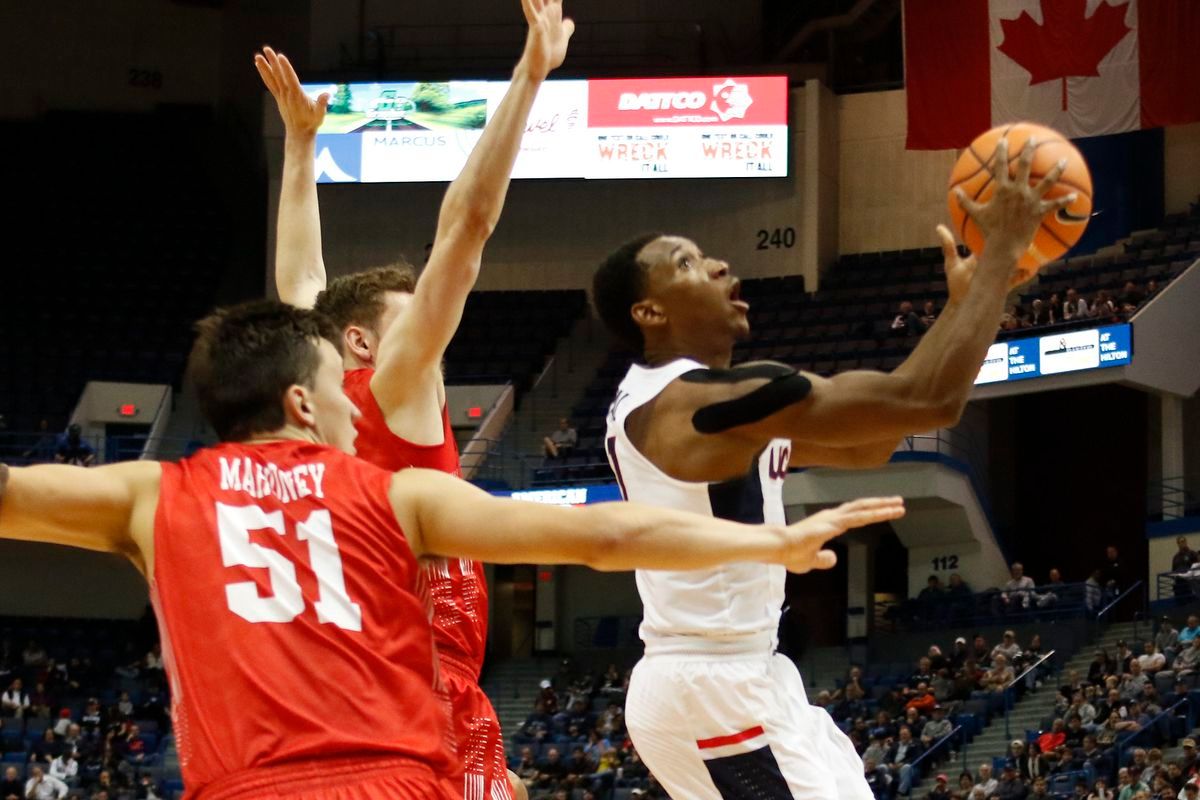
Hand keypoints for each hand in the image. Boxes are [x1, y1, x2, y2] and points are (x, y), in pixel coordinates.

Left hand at [254, 46, 327, 137]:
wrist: (299, 133)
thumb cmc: (311, 122)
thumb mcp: (320, 114)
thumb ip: (322, 104)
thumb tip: (327, 94)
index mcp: (297, 96)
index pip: (290, 78)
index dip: (285, 67)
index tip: (280, 56)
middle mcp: (287, 94)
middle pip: (278, 75)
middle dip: (272, 62)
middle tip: (266, 49)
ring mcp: (281, 96)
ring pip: (272, 79)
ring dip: (264, 67)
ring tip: (257, 56)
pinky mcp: (278, 97)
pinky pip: (270, 84)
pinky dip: (265, 74)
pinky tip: (260, 66)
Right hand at [517, 0, 574, 81]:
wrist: (538, 70)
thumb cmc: (548, 55)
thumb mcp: (562, 39)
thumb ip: (566, 29)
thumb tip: (569, 22)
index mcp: (553, 16)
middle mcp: (545, 16)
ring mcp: (540, 21)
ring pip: (537, 1)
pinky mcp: (536, 29)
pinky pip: (531, 14)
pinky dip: (527, 3)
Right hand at [780, 497, 904, 572]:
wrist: (778, 547)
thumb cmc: (790, 554)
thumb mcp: (811, 561)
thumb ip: (823, 559)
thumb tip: (834, 558)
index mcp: (828, 524)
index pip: (854, 516)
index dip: (870, 513)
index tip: (885, 511)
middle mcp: (832, 517)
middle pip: (861, 507)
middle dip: (880, 504)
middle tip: (899, 502)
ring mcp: (834, 518)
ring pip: (863, 508)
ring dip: (882, 506)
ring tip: (899, 504)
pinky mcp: (834, 523)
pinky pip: (859, 516)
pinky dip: (875, 513)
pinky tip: (887, 512)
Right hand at [953, 137, 1074, 276]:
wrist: (1003, 246)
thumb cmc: (989, 230)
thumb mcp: (975, 214)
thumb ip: (965, 202)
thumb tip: (956, 192)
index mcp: (1002, 189)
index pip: (999, 166)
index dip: (1000, 152)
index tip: (1003, 141)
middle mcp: (1018, 190)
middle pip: (1024, 165)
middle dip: (1028, 150)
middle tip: (1032, 139)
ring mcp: (1030, 200)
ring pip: (1046, 181)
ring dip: (1056, 170)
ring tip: (1064, 161)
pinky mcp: (1039, 212)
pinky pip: (1055, 205)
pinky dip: (1065, 201)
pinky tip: (1074, 197)